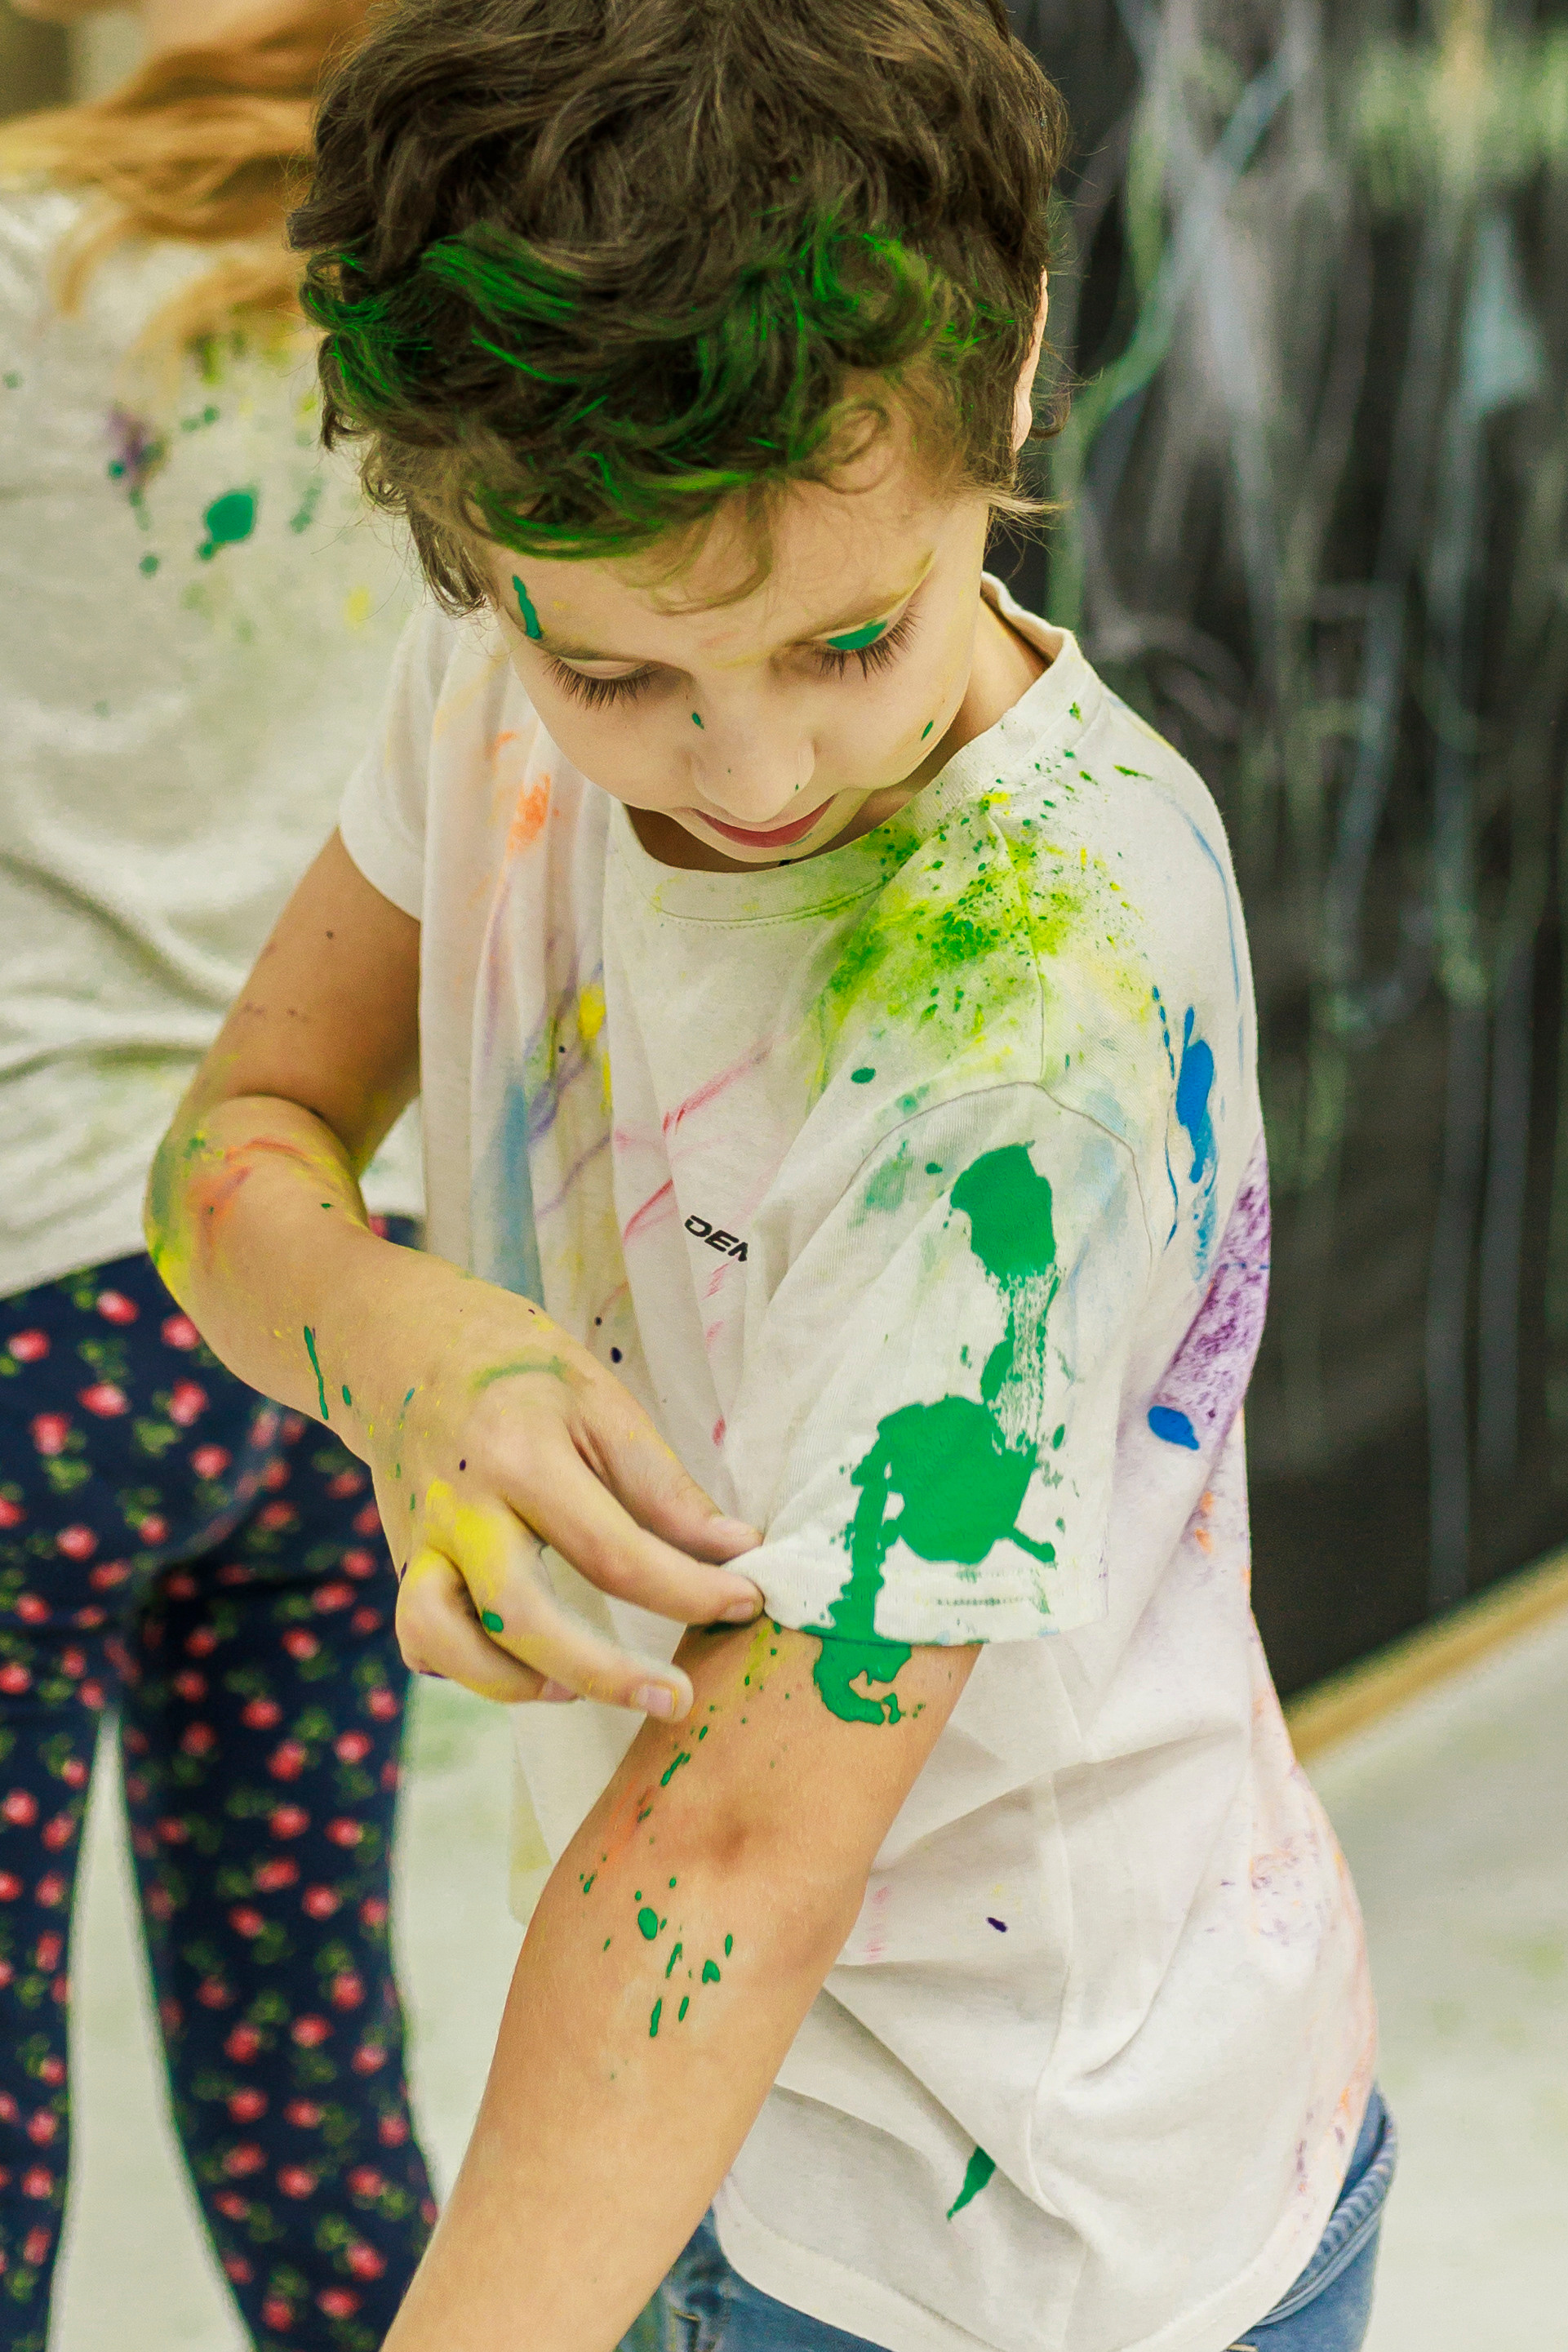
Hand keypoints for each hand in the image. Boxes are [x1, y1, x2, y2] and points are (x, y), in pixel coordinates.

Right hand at [360, 1260, 762, 1717]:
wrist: (400, 1340)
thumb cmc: (516, 1366)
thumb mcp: (599, 1400)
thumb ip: (662, 1485)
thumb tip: (736, 1551)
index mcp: (520, 1456)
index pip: (613, 1551)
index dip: (688, 1590)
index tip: (746, 1602)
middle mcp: (462, 1509)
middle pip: (522, 1618)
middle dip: (606, 1674)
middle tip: (677, 1699)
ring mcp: (420, 1541)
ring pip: (445, 1643)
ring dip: (517, 1684)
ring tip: (579, 1688)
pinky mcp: (402, 1561)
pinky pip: (420, 1638)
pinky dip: (468, 1666)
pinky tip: (523, 1661)